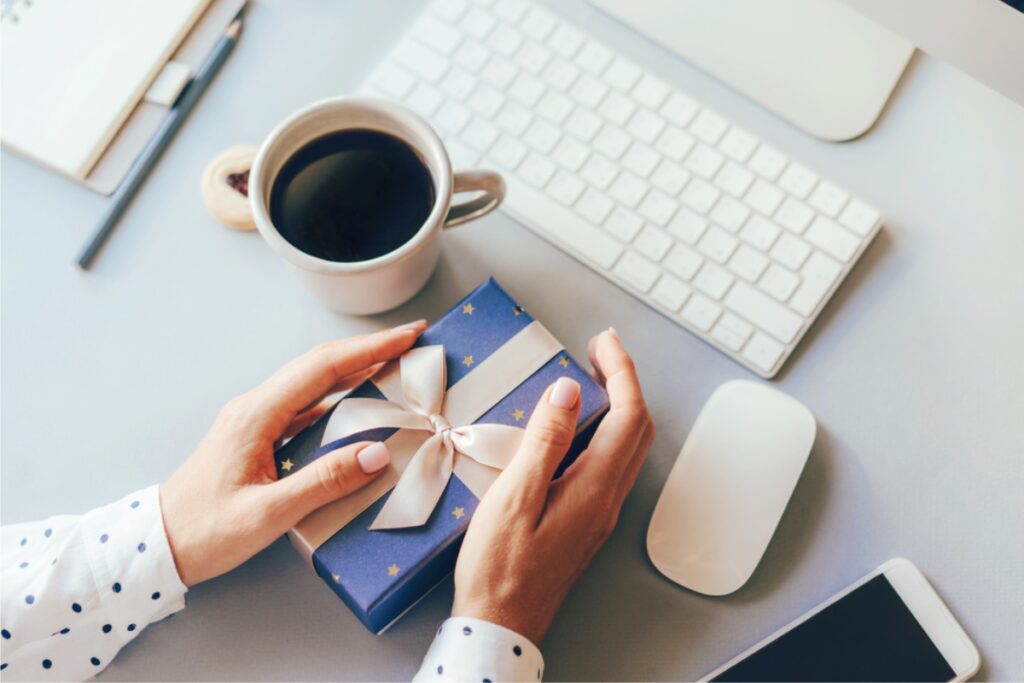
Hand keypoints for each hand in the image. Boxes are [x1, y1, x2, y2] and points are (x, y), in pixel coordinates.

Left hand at [160, 320, 426, 585]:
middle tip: (412, 340)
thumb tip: (377, 452)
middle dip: (369, 348)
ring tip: (395, 364)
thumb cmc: (205, 531)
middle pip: (319, 364)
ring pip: (313, 381)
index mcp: (257, 415)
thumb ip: (323, 482)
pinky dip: (339, 395)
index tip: (408, 336)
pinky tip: (359, 403)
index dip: (370, 349)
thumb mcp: (268, 514)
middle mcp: (256, 407)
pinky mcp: (257, 435)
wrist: (158, 545)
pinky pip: (305, 404)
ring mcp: (255, 419)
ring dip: (355, 368)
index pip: (323, 368)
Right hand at [452, 329, 653, 644]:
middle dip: (626, 382)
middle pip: (638, 429)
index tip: (603, 342)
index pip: (628, 416)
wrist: (501, 625)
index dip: (621, 371)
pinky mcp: (587, 522)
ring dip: (619, 406)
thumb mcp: (514, 498)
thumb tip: (568, 391)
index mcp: (594, 489)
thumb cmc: (499, 569)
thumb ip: (545, 442)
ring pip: (629, 447)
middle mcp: (607, 500)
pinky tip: (577, 428)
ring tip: (592, 379)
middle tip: (599, 351)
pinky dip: (605, 431)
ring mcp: (600, 513)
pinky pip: (611, 465)